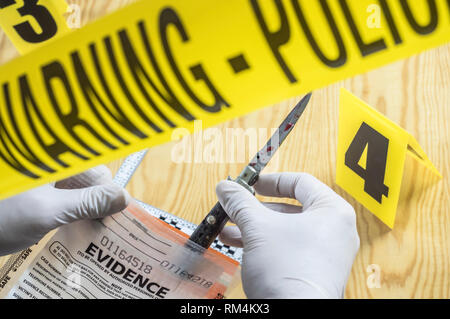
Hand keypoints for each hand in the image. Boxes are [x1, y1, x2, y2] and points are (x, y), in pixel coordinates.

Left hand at [0, 165, 129, 255]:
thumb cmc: (0, 216)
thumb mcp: (47, 211)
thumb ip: (88, 203)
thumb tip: (124, 198)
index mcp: (54, 155)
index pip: (95, 167)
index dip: (107, 191)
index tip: (113, 215)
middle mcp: (52, 159)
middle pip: (88, 176)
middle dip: (97, 200)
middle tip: (100, 224)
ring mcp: (44, 174)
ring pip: (78, 186)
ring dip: (86, 207)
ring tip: (89, 226)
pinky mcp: (39, 187)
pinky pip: (66, 194)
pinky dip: (73, 208)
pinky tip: (74, 223)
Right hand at [217, 172, 358, 298]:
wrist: (294, 317)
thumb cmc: (289, 271)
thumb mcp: (257, 227)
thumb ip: (241, 202)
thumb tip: (227, 188)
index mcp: (332, 211)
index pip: (300, 181)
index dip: (270, 180)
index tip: (250, 184)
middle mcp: (335, 231)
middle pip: (290, 207)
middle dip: (256, 209)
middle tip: (236, 207)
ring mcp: (327, 254)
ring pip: (286, 230)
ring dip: (255, 227)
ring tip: (229, 229)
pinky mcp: (315, 272)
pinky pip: (289, 248)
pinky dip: (265, 244)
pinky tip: (240, 245)